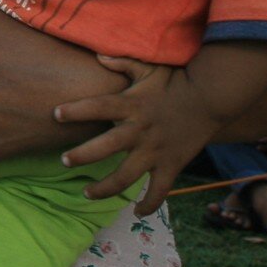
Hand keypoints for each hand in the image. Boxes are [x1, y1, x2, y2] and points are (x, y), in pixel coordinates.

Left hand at [54, 57, 226, 214]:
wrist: (211, 98)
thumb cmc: (177, 81)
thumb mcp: (150, 68)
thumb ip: (123, 63)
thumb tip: (98, 56)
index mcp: (131, 106)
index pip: (98, 107)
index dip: (76, 111)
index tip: (55, 114)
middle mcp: (140, 131)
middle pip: (105, 147)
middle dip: (81, 156)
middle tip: (64, 161)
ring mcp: (155, 151)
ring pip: (125, 177)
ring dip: (103, 189)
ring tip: (86, 193)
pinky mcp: (170, 166)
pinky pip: (158, 192)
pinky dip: (148, 204)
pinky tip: (136, 211)